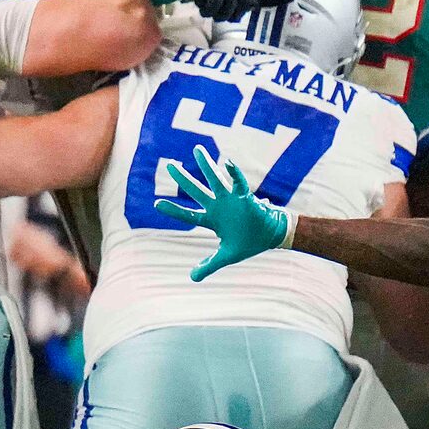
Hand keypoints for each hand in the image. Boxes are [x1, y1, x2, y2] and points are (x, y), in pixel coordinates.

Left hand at [157, 152, 291, 279]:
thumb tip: (192, 278)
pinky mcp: (246, 197)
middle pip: (196, 191)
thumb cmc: (248, 242)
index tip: (156, 204)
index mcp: (211, 220)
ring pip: (215, 180)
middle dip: (183, 179)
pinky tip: (227, 162)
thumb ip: (209, 265)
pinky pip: (239, 183)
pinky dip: (234, 173)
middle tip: (169, 164)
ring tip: (197, 150)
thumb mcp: (226, 257)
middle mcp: (218, 206)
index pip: (188, 215)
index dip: (173, 210)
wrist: (271, 235)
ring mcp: (231, 200)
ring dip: (207, 165)